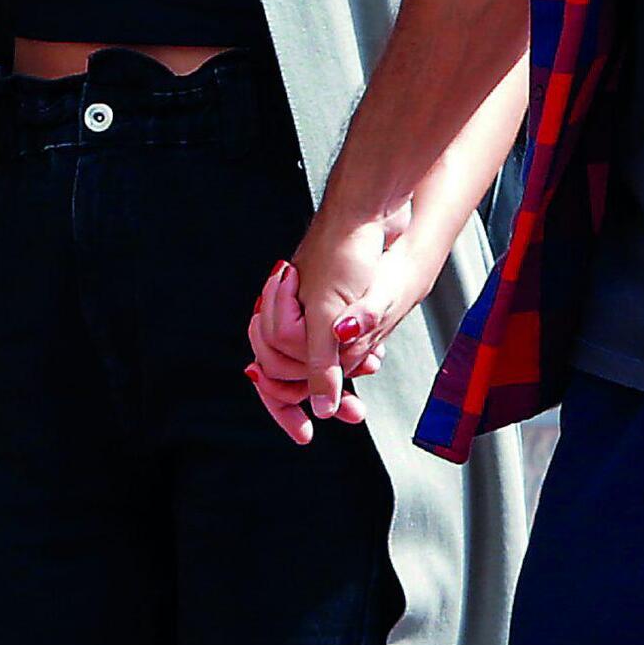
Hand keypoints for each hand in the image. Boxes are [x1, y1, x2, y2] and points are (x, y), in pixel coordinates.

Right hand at [245, 194, 421, 441]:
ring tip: (365, 396)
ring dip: (343, 377)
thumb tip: (323, 408)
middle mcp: (292, 314)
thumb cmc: (343, 254)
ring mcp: (316, 306)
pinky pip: (342, 340)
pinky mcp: (340, 297)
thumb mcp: (330, 318)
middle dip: (321, 396)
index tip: (305, 435)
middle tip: (353, 416)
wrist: (370, 209)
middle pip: (295, 372)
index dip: (284, 408)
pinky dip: (355, 355)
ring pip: (322, 358)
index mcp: (278, 318)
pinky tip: (374, 360)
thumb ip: (322, 364)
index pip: (269, 376)